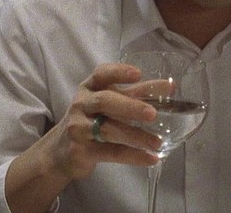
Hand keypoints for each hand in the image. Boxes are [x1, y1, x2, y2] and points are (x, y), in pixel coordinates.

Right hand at [5, 64, 160, 212]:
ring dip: (136, 136)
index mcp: (89, 87)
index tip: (138, 74)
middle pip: (104, 101)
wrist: (61, 150)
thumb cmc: (90, 119)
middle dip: (130, 107)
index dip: (119, 72)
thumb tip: (169, 87)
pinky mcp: (82, 151)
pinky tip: (151, 158)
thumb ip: (135, 94)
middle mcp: (81, 104)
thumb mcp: (107, 102)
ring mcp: (79, 128)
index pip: (101, 74)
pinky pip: (111, 152)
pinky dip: (133, 156)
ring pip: (109, 130)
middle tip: (153, 114)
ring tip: (157, 142)